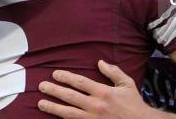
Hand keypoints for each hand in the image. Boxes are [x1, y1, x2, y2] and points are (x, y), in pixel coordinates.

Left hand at [38, 60, 160, 118]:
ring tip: (41, 103)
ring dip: (53, 107)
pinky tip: (55, 118)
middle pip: (70, 97)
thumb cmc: (134, 104)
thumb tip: (100, 62)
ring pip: (68, 113)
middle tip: (42, 86)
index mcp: (103, 92)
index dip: (66, 77)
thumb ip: (113, 72)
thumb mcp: (127, 84)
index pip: (80, 82)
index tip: (55, 74)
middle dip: (54, 91)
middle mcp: (96, 106)